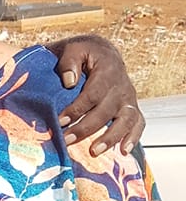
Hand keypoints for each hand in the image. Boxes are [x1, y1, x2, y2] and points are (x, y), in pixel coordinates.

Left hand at [53, 34, 144, 153]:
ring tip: (94, 151)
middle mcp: (122, 86)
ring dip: (111, 137)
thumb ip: (69, 61)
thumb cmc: (84, 53)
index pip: (93, 93)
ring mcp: (129, 98)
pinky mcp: (132, 107)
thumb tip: (69, 81)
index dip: (77, 109)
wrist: (102, 53)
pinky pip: (138, 124)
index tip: (60, 121)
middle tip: (67, 140)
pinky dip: (133, 138)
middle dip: (86, 128)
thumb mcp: (74, 49)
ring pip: (126, 120)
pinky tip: (123, 151)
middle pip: (106, 111)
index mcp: (108, 70)